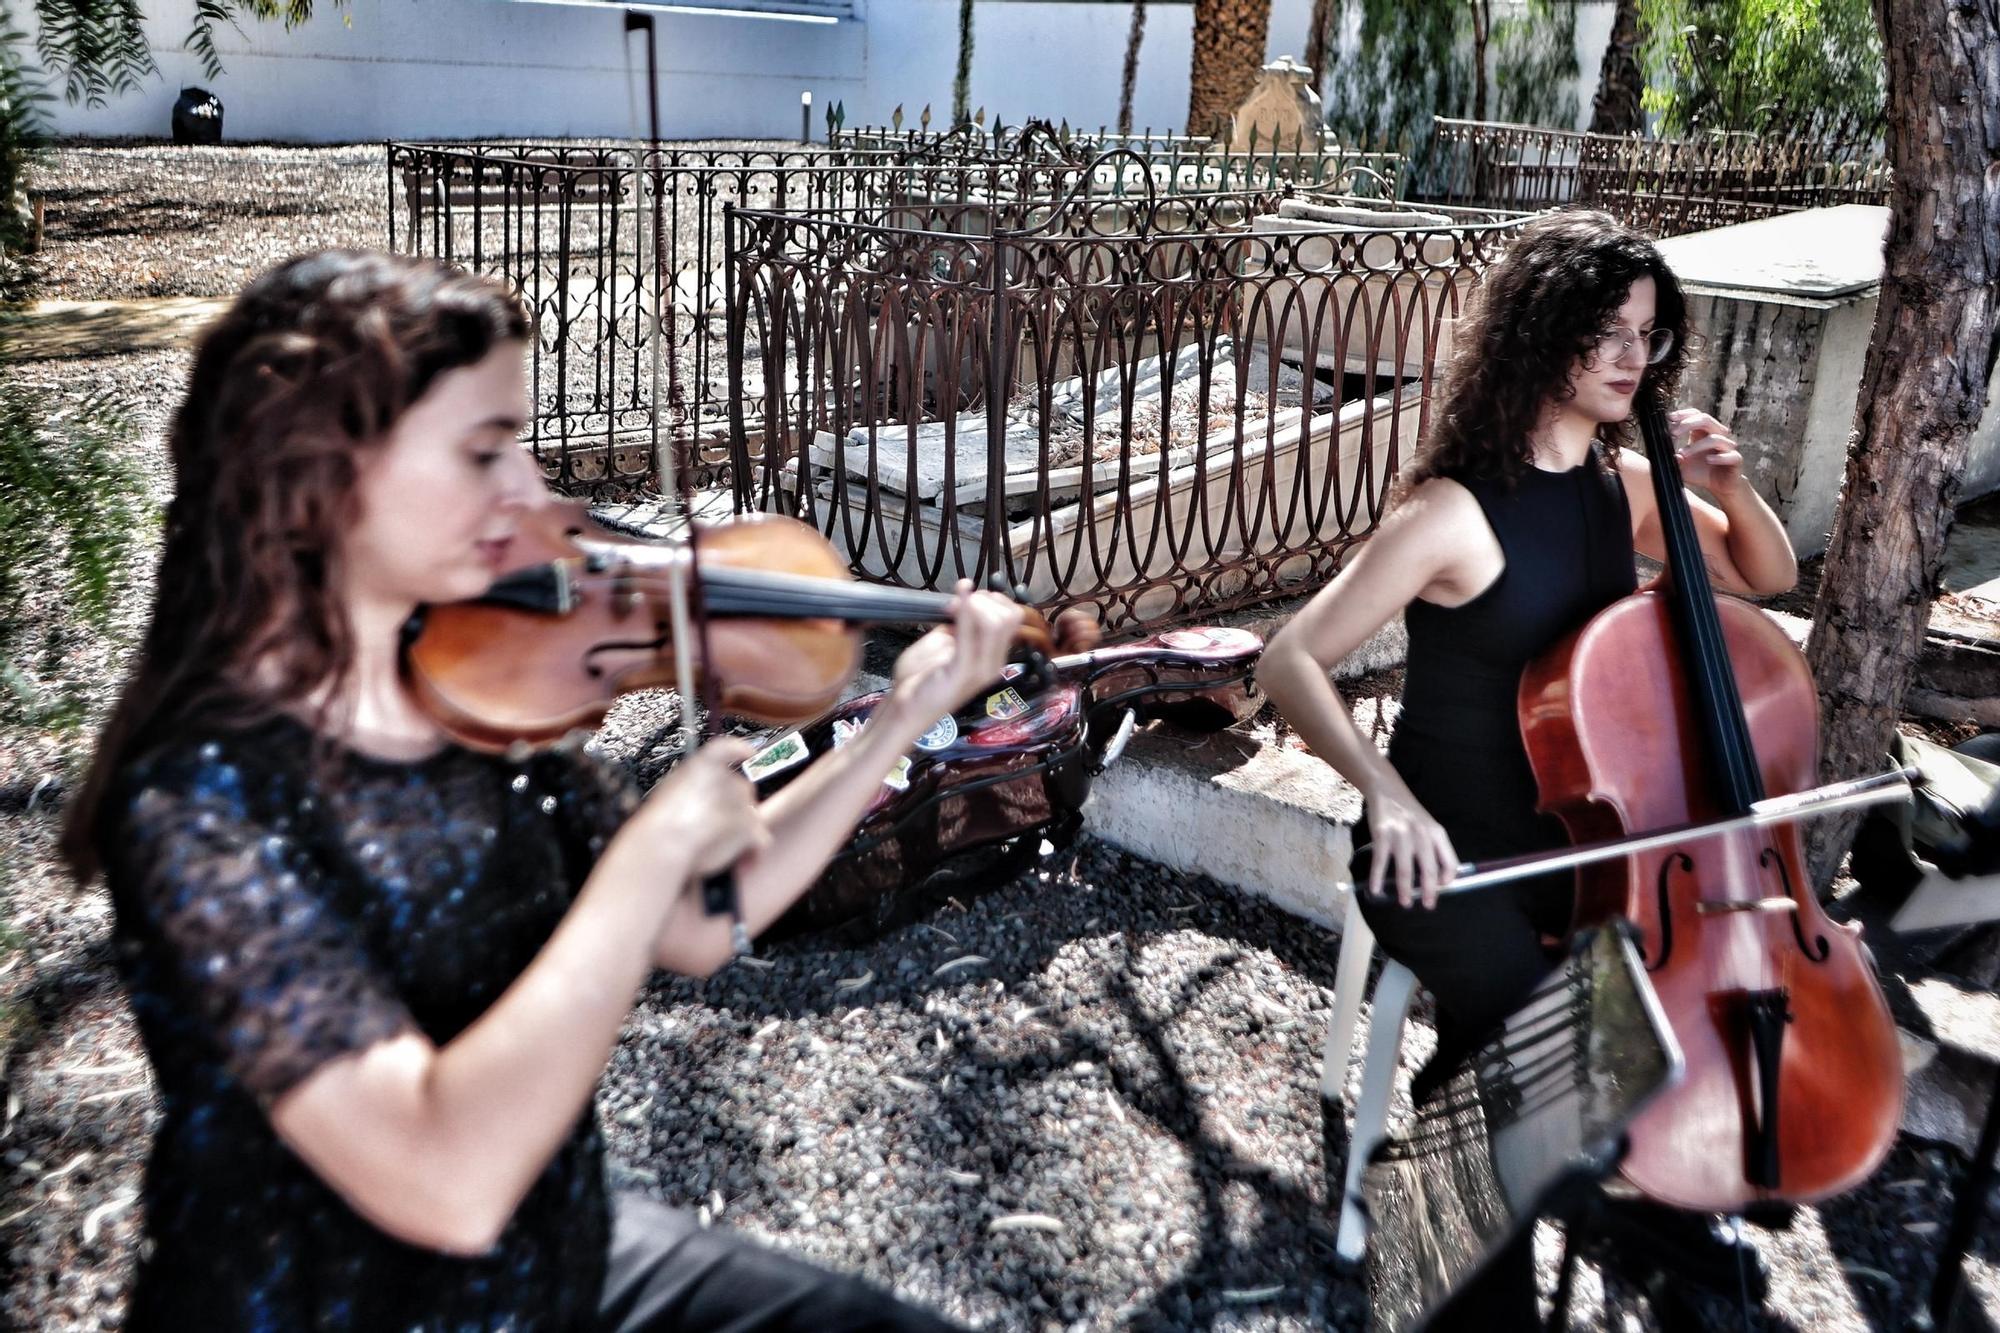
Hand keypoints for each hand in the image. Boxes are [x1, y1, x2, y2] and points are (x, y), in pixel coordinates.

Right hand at [617, 738, 766, 882]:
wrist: (664, 841)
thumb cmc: (659, 822)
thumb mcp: (670, 792)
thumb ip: (692, 788)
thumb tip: (700, 802)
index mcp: (704, 765)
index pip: (728, 748)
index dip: (739, 750)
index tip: (748, 752)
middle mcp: (728, 779)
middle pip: (742, 792)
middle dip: (733, 809)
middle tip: (714, 829)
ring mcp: (742, 802)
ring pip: (751, 817)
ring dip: (741, 833)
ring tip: (721, 851)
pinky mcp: (750, 827)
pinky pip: (761, 839)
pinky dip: (754, 853)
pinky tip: (744, 864)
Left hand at [888, 581, 1026, 724]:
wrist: (904, 709)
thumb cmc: (920, 678)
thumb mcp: (942, 643)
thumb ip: (957, 624)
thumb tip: (965, 600)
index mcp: (992, 657)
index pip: (1012, 617)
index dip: (992, 600)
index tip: (966, 599)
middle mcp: (993, 663)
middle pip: (1010, 616)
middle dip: (985, 599)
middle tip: (957, 603)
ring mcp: (981, 669)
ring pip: (998, 622)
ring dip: (974, 604)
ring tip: (951, 608)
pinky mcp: (963, 672)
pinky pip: (970, 634)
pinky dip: (962, 613)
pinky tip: (951, 605)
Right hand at [1363, 783, 1459, 909]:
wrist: (1387, 790)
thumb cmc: (1410, 813)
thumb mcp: (1428, 826)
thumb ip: (1435, 848)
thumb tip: (1439, 878)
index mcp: (1437, 833)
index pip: (1450, 861)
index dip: (1448, 878)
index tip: (1442, 888)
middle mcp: (1421, 835)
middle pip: (1428, 870)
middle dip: (1429, 892)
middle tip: (1428, 905)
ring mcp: (1401, 835)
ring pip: (1405, 870)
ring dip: (1405, 890)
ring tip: (1405, 903)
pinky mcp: (1382, 835)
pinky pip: (1380, 862)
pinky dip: (1377, 878)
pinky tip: (1376, 889)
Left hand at [1668, 408, 1746, 497]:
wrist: (1719, 487)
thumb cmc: (1700, 473)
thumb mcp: (1681, 467)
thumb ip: (1674, 460)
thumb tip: (1673, 455)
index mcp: (1703, 433)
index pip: (1696, 415)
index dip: (1684, 414)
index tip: (1669, 419)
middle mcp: (1716, 436)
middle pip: (1706, 420)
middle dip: (1688, 424)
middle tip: (1673, 433)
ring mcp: (1727, 447)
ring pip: (1715, 438)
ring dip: (1697, 445)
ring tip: (1683, 454)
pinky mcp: (1735, 460)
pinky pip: (1731, 455)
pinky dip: (1719, 457)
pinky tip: (1708, 460)